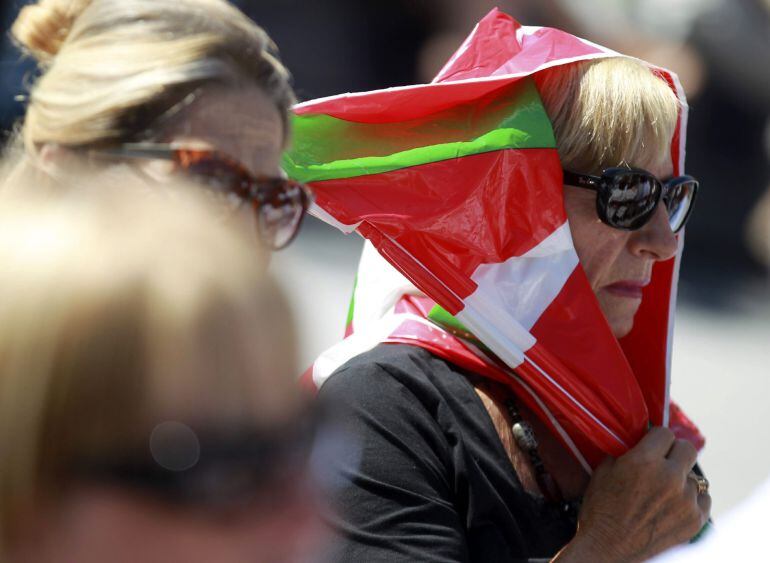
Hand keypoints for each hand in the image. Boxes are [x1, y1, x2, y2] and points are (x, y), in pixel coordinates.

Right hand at [554, 427, 710, 562]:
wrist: (608, 549)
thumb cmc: (601, 510)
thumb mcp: (604, 470)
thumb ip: (625, 451)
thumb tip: (639, 439)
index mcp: (644, 461)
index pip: (665, 432)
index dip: (656, 438)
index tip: (652, 444)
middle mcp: (669, 477)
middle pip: (688, 449)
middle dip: (674, 452)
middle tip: (663, 461)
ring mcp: (685, 500)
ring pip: (694, 477)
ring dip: (681, 480)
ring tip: (664, 491)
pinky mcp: (695, 520)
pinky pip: (703, 499)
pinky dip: (691, 499)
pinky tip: (674, 504)